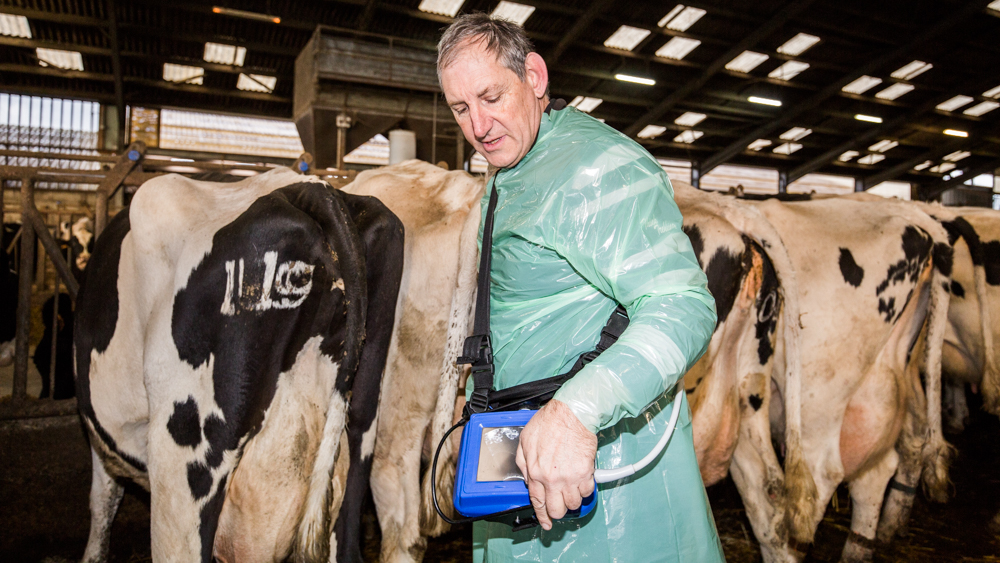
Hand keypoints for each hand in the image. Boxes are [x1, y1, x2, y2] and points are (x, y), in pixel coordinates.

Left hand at [515, 399, 597, 529]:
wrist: (572, 414)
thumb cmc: (549, 423)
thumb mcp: (525, 441)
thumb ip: (524, 463)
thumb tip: (527, 478)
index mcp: (536, 472)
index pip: (537, 502)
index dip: (542, 515)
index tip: (546, 522)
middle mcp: (552, 479)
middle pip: (557, 510)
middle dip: (557, 511)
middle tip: (560, 505)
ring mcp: (570, 477)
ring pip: (573, 504)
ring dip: (572, 499)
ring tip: (571, 488)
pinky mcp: (586, 473)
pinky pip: (587, 492)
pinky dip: (585, 489)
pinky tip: (581, 481)